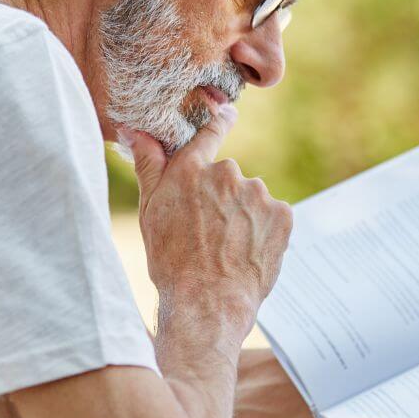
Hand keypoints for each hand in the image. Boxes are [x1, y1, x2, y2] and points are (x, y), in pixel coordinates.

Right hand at [122, 105, 292, 321]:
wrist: (207, 303)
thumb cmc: (171, 260)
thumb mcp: (150, 211)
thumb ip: (148, 165)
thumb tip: (135, 129)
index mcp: (192, 169)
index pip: (210, 132)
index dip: (218, 122)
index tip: (227, 114)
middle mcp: (227, 173)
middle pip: (228, 177)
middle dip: (223, 197)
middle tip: (209, 231)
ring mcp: (258, 193)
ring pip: (252, 198)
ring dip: (244, 216)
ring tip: (228, 247)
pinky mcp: (282, 214)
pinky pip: (273, 216)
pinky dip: (265, 231)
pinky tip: (248, 252)